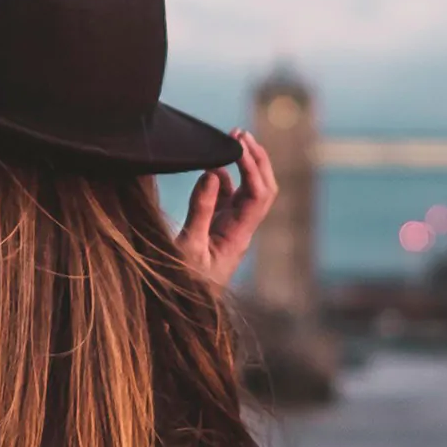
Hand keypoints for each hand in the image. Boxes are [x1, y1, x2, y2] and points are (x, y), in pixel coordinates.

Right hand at [176, 129, 278, 286]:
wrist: (182, 312)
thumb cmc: (183, 285)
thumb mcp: (187, 248)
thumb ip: (200, 210)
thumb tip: (212, 173)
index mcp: (239, 236)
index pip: (258, 195)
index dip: (252, 167)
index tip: (237, 145)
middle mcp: (241, 230)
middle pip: (264, 189)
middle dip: (257, 159)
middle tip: (240, 134)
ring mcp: (232, 229)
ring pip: (248, 191)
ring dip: (245, 165)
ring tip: (231, 139)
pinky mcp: (219, 230)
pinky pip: (229, 198)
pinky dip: (224, 178)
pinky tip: (212, 165)